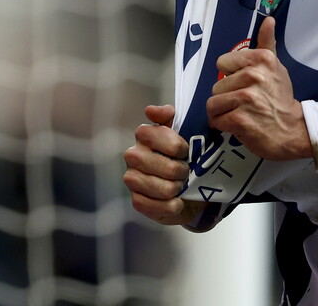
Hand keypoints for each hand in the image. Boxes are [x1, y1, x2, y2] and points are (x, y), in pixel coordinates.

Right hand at [123, 104, 206, 225]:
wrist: (185, 185)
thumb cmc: (182, 154)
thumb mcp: (182, 128)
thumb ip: (168, 116)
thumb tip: (150, 111)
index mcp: (144, 135)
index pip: (162, 138)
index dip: (179, 147)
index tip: (185, 151)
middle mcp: (133, 155)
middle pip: (169, 168)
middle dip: (183, 171)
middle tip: (185, 171)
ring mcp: (132, 179)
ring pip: (165, 189)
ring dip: (179, 189)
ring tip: (180, 184)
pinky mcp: (136, 201)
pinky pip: (158, 206)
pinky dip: (172, 206)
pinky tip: (176, 201)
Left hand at [207, 17, 311, 161]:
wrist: (292, 130)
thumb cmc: (280, 98)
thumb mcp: (276, 67)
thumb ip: (267, 43)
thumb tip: (268, 20)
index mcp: (262, 59)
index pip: (222, 62)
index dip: (231, 75)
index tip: (245, 83)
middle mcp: (254, 76)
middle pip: (216, 85)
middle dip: (226, 96)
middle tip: (245, 103)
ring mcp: (247, 98)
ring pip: (213, 103)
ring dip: (223, 112)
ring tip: (239, 113)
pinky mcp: (240, 120)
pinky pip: (216, 119)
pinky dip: (223, 125)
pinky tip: (238, 125)